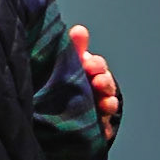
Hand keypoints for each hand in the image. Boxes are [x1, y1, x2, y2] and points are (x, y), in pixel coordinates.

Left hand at [70, 25, 119, 143]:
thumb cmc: (62, 81)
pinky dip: (104, 129)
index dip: (96, 65)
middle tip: (97, 82)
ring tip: (104, 104)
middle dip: (105, 82)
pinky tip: (102, 129)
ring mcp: (98, 109)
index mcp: (90, 73)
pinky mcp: (94, 128)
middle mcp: (97, 91)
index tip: (88, 64)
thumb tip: (79, 30)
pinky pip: (103, 129)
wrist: (49, 114)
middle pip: (107, 84)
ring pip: (109, 105)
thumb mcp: (67, 64)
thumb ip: (74, 48)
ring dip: (109, 103)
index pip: (98, 66)